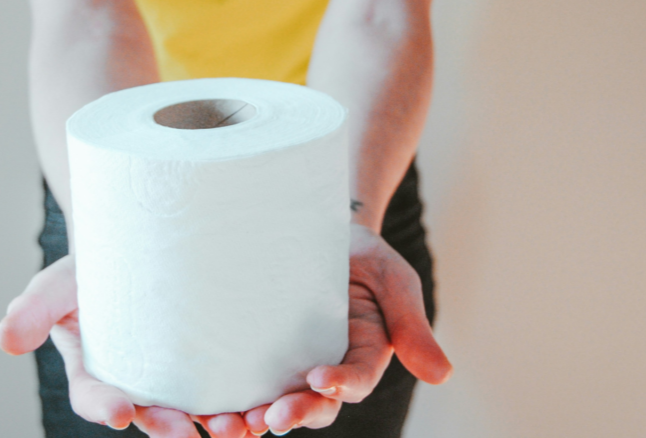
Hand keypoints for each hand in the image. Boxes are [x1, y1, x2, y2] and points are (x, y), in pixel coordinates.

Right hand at [0, 254, 249, 437]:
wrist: (134, 246)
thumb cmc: (89, 269)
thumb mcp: (56, 284)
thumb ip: (33, 309)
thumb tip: (4, 341)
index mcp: (94, 370)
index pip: (95, 396)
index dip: (105, 406)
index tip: (122, 411)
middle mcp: (135, 379)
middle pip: (150, 412)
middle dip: (167, 426)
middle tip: (186, 433)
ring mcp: (174, 372)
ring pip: (193, 408)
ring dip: (213, 422)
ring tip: (236, 427)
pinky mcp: (207, 358)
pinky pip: (225, 384)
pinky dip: (242, 399)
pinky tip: (263, 405)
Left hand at [241, 224, 451, 435]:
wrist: (318, 227)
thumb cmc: (362, 255)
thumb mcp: (393, 279)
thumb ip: (412, 324)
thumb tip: (442, 376)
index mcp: (364, 352)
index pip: (356, 379)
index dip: (340, 385)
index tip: (319, 380)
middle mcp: (328, 363)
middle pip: (315, 403)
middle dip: (293, 414)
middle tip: (266, 420)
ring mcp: (292, 359)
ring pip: (277, 400)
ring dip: (253, 418)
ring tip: (227, 425)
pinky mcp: (260, 349)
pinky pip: (246, 379)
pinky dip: (228, 396)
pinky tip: (203, 407)